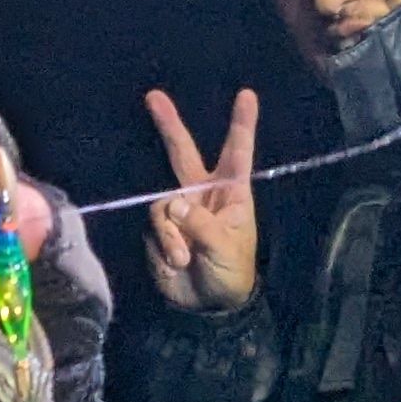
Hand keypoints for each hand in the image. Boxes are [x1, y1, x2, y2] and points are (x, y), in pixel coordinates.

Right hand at [142, 88, 259, 311]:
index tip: (246, 95)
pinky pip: (155, 223)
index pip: (238, 154)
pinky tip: (177, 261)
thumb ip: (200, 224)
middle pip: (183, 153)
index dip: (242, 125)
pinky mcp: (160, 227)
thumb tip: (173, 204)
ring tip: (184, 258)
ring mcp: (179, 209)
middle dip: (169, 126)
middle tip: (153, 96)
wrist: (207, 306)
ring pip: (164, 202)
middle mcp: (203, 194)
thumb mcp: (225, 248)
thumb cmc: (231, 273)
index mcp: (232, 194)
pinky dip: (165, 243)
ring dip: (172, 231)